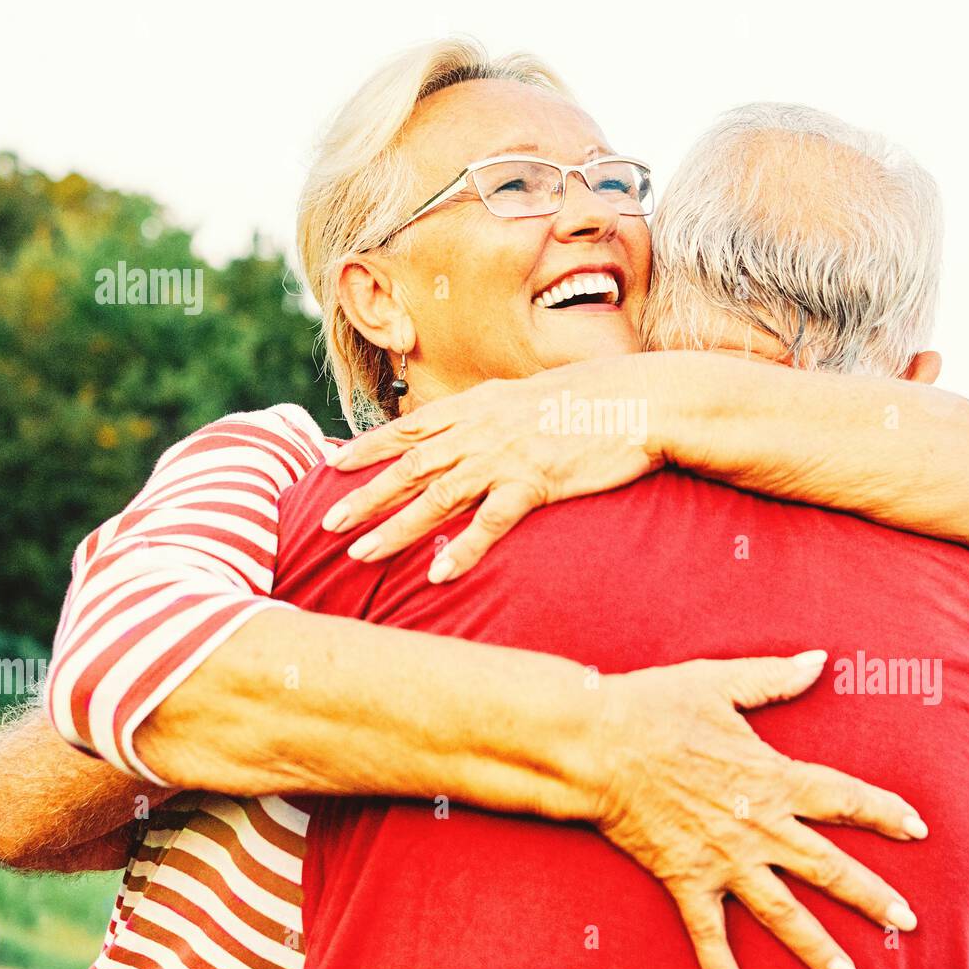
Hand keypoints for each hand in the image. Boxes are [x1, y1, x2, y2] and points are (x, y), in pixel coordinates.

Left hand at [321, 357, 671, 579]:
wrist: (640, 400)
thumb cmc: (590, 399)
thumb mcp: (530, 394)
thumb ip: (493, 411)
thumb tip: (467, 425)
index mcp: (478, 405)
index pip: (410, 428)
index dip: (368, 449)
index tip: (331, 466)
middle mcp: (482, 429)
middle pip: (410, 467)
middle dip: (365, 496)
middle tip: (328, 523)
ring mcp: (507, 456)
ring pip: (436, 497)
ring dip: (395, 528)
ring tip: (361, 554)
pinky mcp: (536, 484)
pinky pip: (490, 523)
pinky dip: (462, 550)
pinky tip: (438, 574)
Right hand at [594, 650, 926, 968]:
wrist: (596, 743)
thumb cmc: (655, 705)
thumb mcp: (720, 682)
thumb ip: (774, 676)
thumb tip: (820, 659)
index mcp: (770, 776)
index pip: (843, 797)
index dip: (884, 812)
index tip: (918, 828)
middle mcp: (757, 825)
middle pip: (827, 866)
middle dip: (871, 894)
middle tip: (909, 917)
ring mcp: (723, 858)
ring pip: (782, 912)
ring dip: (818, 947)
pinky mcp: (686, 879)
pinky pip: (709, 934)